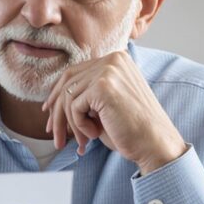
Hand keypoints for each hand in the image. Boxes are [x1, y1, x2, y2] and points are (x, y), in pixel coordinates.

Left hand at [41, 52, 185, 172]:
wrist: (154, 144)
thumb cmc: (132, 130)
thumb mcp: (106, 105)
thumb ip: (87, 94)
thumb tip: (53, 100)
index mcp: (117, 60)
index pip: (76, 72)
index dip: (59, 93)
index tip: (49, 112)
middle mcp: (113, 59)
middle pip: (68, 80)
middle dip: (57, 109)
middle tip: (53, 133)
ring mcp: (109, 70)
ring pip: (69, 96)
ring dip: (70, 123)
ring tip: (82, 141)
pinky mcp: (103, 85)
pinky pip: (74, 106)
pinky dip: (79, 125)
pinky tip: (94, 134)